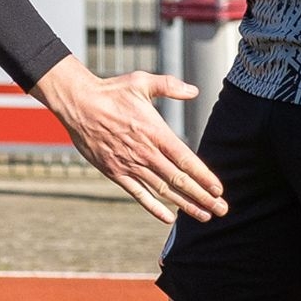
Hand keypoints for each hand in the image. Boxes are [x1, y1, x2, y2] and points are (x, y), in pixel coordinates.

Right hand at [33, 59, 225, 224]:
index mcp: (155, 132)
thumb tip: (194, 91)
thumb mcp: (142, 81)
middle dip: (203, 196)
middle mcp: (145, 152)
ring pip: (163, 191)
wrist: (78, 104)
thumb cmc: (111, 91)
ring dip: (185, 205)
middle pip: (179, 180)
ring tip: (204, 215)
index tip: (219, 189)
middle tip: (221, 209)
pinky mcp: (115, 172)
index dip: (204, 176)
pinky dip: (154, 207)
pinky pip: (138, 194)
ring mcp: (130, 165)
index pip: (185, 159)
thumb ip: (170, 86)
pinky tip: (168, 218)